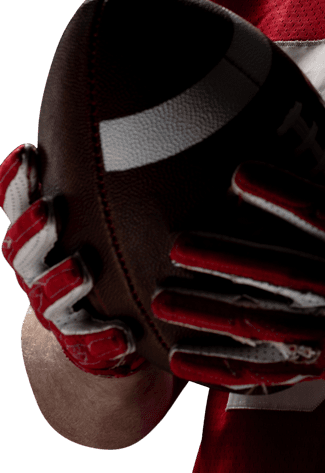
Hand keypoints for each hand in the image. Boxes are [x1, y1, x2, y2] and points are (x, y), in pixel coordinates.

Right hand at [1, 144, 143, 376]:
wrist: (109, 335)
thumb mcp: (112, 220)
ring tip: (81, 269)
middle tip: (51, 210)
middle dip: (33, 229)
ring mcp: (59, 312)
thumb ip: (120, 186)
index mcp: (41, 238)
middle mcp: (40, 273)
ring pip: (49, 299)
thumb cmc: (116, 256)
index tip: (28, 152)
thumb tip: (162, 125)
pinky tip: (121, 336)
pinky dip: (102, 341)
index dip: (16, 182)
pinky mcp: (85, 347)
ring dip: (61, 283)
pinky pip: (88, 347)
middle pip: (21, 251)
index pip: (17, 206)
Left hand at [152, 88, 324, 397]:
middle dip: (231, 259)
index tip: (240, 171)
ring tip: (164, 301)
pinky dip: (225, 368)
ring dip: (214, 314)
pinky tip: (183, 358)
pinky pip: (271, 372)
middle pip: (288, 272)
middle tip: (180, 245)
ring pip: (270, 325)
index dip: (285, 192)